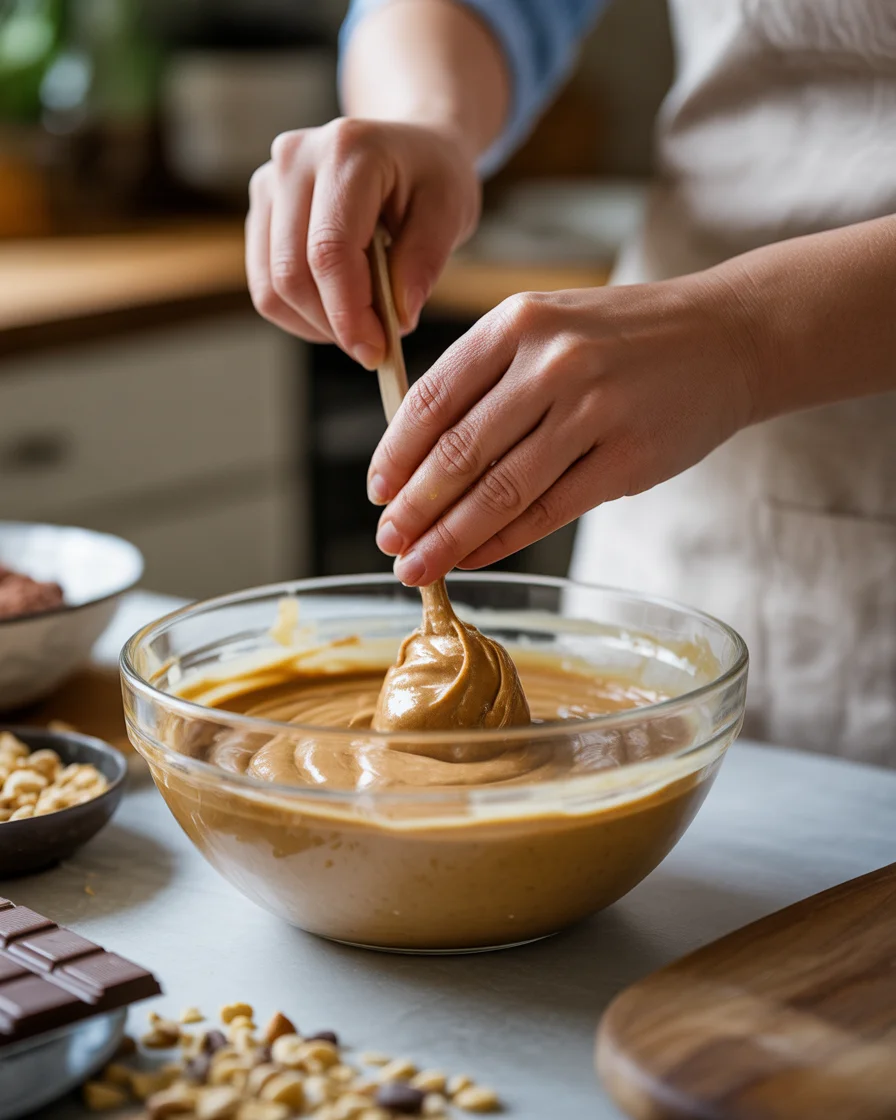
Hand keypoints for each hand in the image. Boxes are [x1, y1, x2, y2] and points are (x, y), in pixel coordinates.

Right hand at [245, 118, 480, 366]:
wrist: (409, 149)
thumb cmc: (433, 178)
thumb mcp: (451, 212)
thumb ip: (425, 262)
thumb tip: (398, 318)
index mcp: (347, 151)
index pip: (329, 251)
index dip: (348, 312)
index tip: (376, 351)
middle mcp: (295, 159)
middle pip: (292, 273)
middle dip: (334, 324)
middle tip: (375, 346)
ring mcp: (269, 183)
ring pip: (272, 286)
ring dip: (315, 324)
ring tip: (360, 324)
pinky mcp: (261, 211)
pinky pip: (266, 284)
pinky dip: (300, 313)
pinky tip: (338, 309)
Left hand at [367, 278, 760, 584]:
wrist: (727, 336)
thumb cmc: (623, 339)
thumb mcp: (548, 326)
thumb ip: (487, 377)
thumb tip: (419, 457)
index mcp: (517, 323)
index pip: (434, 398)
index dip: (397, 453)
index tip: (377, 492)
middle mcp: (552, 362)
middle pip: (460, 451)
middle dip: (415, 507)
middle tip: (388, 542)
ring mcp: (593, 410)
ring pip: (500, 489)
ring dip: (449, 537)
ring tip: (417, 565)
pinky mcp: (627, 458)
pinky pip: (548, 511)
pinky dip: (502, 541)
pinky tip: (473, 558)